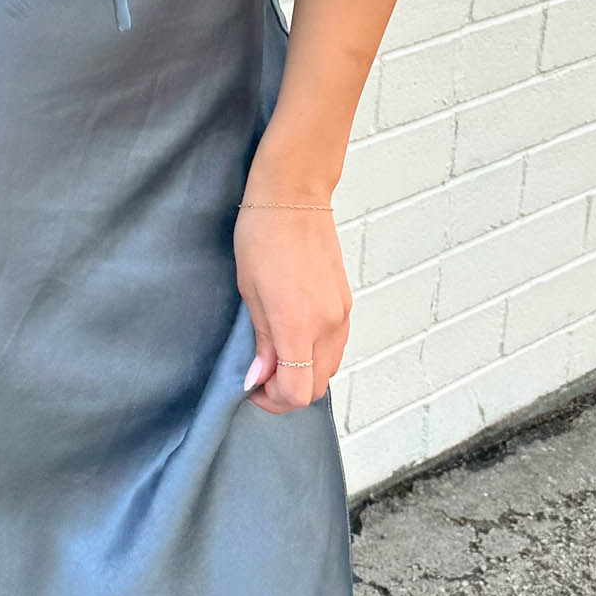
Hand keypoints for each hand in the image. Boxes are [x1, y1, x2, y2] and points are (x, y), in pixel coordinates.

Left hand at [233, 196, 351, 413]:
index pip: (297, 392)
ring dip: (304, 374)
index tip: (251, 387)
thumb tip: (259, 378)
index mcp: (299, 325)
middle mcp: (328, 325)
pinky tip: (293, 338)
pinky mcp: (346, 302)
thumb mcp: (249, 293)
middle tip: (260, 376)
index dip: (273, 400)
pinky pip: (335, 346)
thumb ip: (261, 341)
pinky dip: (316, 355)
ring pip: (329, 368)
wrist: (294, 196)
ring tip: (274, 356)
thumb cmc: (262, 236)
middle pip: (317, 387)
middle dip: (288, 391)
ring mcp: (342, 314)